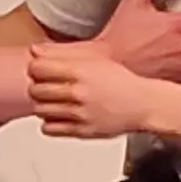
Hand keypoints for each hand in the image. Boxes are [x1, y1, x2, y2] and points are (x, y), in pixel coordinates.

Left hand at [28, 45, 159, 141]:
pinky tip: (61, 116)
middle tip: (48, 87)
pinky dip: (50, 123)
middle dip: (38, 87)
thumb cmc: (123, 82)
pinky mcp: (81, 131)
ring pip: (40, 110)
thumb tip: (34, 50)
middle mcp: (79, 92)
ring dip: (44, 105)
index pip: (37, 68)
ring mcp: (79, 113)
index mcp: (81, 71)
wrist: (145, 105)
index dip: (36, 69)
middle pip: (36, 90)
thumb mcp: (95, 60)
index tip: (42, 71)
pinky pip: (48, 128)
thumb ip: (63, 54)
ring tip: (57, 101)